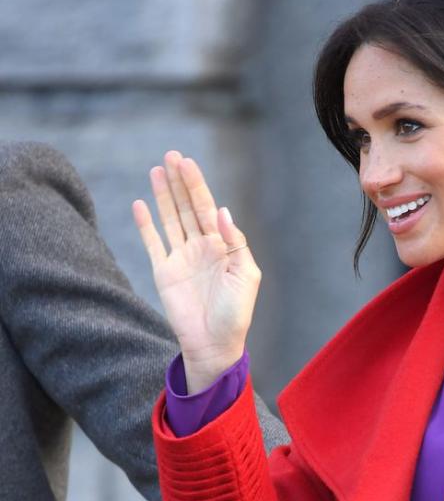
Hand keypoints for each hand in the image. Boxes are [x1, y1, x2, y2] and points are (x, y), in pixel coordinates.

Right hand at [132, 150, 260, 389]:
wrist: (214, 344)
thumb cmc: (235, 313)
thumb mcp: (245, 275)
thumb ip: (235, 241)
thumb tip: (221, 209)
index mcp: (223, 246)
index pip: (207, 208)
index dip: (197, 185)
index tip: (187, 163)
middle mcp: (201, 247)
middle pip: (187, 207)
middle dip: (180, 182)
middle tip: (170, 156)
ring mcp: (181, 258)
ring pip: (170, 219)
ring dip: (163, 195)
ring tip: (156, 170)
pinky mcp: (164, 272)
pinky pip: (153, 243)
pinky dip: (145, 225)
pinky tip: (140, 204)